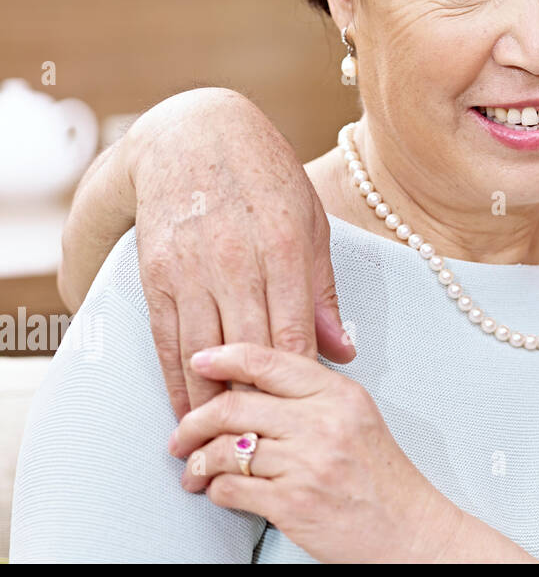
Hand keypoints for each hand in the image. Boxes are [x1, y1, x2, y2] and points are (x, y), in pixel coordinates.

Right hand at [126, 89, 353, 416]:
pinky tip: (186, 406)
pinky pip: (167, 339)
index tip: (304, 416)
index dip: (296, 383)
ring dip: (212, 401)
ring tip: (225, 438)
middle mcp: (236, 262)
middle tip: (267, 441)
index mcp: (285, 249)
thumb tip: (343, 351)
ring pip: (202, 354)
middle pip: (247, 352)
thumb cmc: (266, 179)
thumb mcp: (310, 223)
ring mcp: (192, 269)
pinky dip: (176, 379)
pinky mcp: (157, 274)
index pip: (293, 335)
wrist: (194, 135)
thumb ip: (322, 291)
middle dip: (256, 402)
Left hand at [170, 343, 457, 562]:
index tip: (199, 361)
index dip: (225, 357)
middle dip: (194, 421)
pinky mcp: (292, 502)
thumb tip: (254, 385)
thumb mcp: (357, 418)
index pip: (270, 362)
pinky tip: (219, 490)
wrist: (407, 528)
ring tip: (195, 470)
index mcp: (339, 394)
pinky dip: (216, 490)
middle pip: (234, 406)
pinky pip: (231, 488)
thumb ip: (314, 395)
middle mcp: (323, 422)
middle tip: (183, 433)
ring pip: (225, 449)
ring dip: (199, 462)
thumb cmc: (382, 478)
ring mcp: (307, 462)